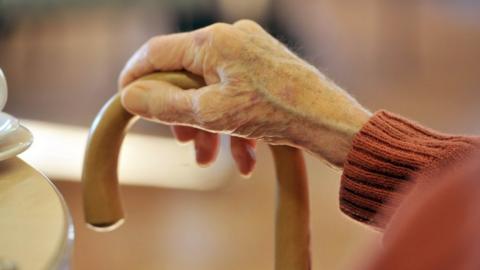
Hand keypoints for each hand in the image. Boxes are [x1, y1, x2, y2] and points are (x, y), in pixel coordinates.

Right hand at [119, 20, 370, 173]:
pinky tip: (244, 159)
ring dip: (209, 127)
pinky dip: (232, 124)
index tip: (125, 100)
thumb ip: (165, 105)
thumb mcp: (212, 114)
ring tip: (211, 161)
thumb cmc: (275, 113)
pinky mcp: (263, 69)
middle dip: (182, 115)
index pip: (157, 52)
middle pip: (186, 75)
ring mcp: (249, 53)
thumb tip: (128, 96)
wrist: (330, 123)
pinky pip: (235, 93)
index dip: (135, 77)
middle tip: (184, 143)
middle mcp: (231, 39)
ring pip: (211, 90)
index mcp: (214, 41)